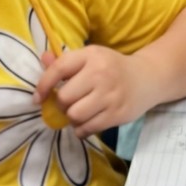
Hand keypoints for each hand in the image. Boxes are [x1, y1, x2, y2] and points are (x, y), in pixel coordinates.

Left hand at [35, 46, 158, 138]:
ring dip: (72, 119)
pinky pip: (88, 128)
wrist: (147, 78)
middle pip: (65, 98)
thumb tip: (43, 59)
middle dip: (62, 105)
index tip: (38, 98)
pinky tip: (85, 124)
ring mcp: (111, 95)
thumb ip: (66, 61)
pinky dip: (81, 130)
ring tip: (78, 114)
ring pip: (75, 116)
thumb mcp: (91, 57)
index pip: (59, 69)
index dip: (44, 86)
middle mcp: (101, 73)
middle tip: (68, 105)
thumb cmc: (112, 68)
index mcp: (91, 55)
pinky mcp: (118, 113)